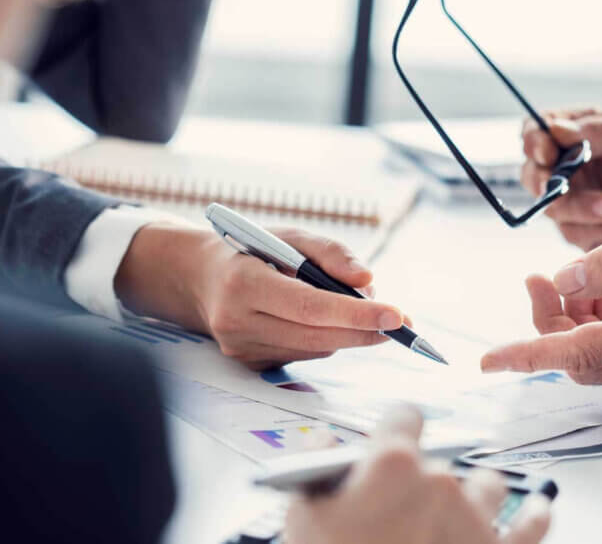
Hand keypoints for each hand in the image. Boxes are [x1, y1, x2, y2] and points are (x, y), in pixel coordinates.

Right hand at [114, 223, 405, 368]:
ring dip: (347, 334)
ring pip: (314, 349)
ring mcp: (240, 350)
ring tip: (363, 312)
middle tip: (402, 322)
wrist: (199, 278)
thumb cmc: (252, 250)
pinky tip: (325, 322)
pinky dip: (324, 339)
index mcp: (242, 283)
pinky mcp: (248, 366)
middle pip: (316, 336)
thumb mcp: (289, 236)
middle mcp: (236, 323)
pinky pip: (303, 356)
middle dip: (364, 331)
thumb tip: (368, 282)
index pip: (309, 307)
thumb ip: (330, 253)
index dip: (356, 314)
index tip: (396, 315)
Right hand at [286, 408, 550, 543]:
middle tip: (402, 510)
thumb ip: (319, 465)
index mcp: (394, 463)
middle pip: (439, 462)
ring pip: (488, 485)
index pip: (404, 417)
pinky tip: (536, 508)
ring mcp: (475, 521)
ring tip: (457, 514)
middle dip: (422, 482)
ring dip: (474, 496)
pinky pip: (531, 525)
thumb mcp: (306, 514)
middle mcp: (441, 484)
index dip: (394, 431)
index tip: (392, 442)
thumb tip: (329, 442)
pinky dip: (533, 516)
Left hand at [481, 213, 601, 385]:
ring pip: (592, 357)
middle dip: (548, 320)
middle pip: (577, 358)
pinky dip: (594, 322)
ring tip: (571, 276)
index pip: (577, 353)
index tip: (491, 360)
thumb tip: (565, 275)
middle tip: (537, 277)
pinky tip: (598, 290)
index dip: (528, 354)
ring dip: (571, 319)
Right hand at [521, 109, 601, 249]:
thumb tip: (557, 129)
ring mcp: (572, 199)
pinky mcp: (583, 230)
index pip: (534, 131)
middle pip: (532, 175)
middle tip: (567, 191)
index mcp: (575, 132)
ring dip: (585, 210)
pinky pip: (574, 234)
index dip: (533, 142)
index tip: (548, 153)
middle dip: (550, 187)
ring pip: (552, 209)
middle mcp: (565, 166)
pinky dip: (601, 229)